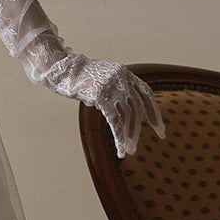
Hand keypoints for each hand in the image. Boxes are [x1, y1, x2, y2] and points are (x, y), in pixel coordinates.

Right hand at [40, 54, 165, 158]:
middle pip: (137, 108)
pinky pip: (114, 120)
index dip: (154, 113)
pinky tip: (119, 147)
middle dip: (137, 130)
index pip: (147, 94)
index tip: (159, 130)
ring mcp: (113, 85)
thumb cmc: (78, 77)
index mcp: (125, 72)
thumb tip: (126, 115)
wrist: (60, 69)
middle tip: (135, 147)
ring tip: (127, 150)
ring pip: (127, 116)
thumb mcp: (103, 80)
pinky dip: (118, 136)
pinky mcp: (102, 95)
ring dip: (128, 136)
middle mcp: (122, 77)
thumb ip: (117, 92)